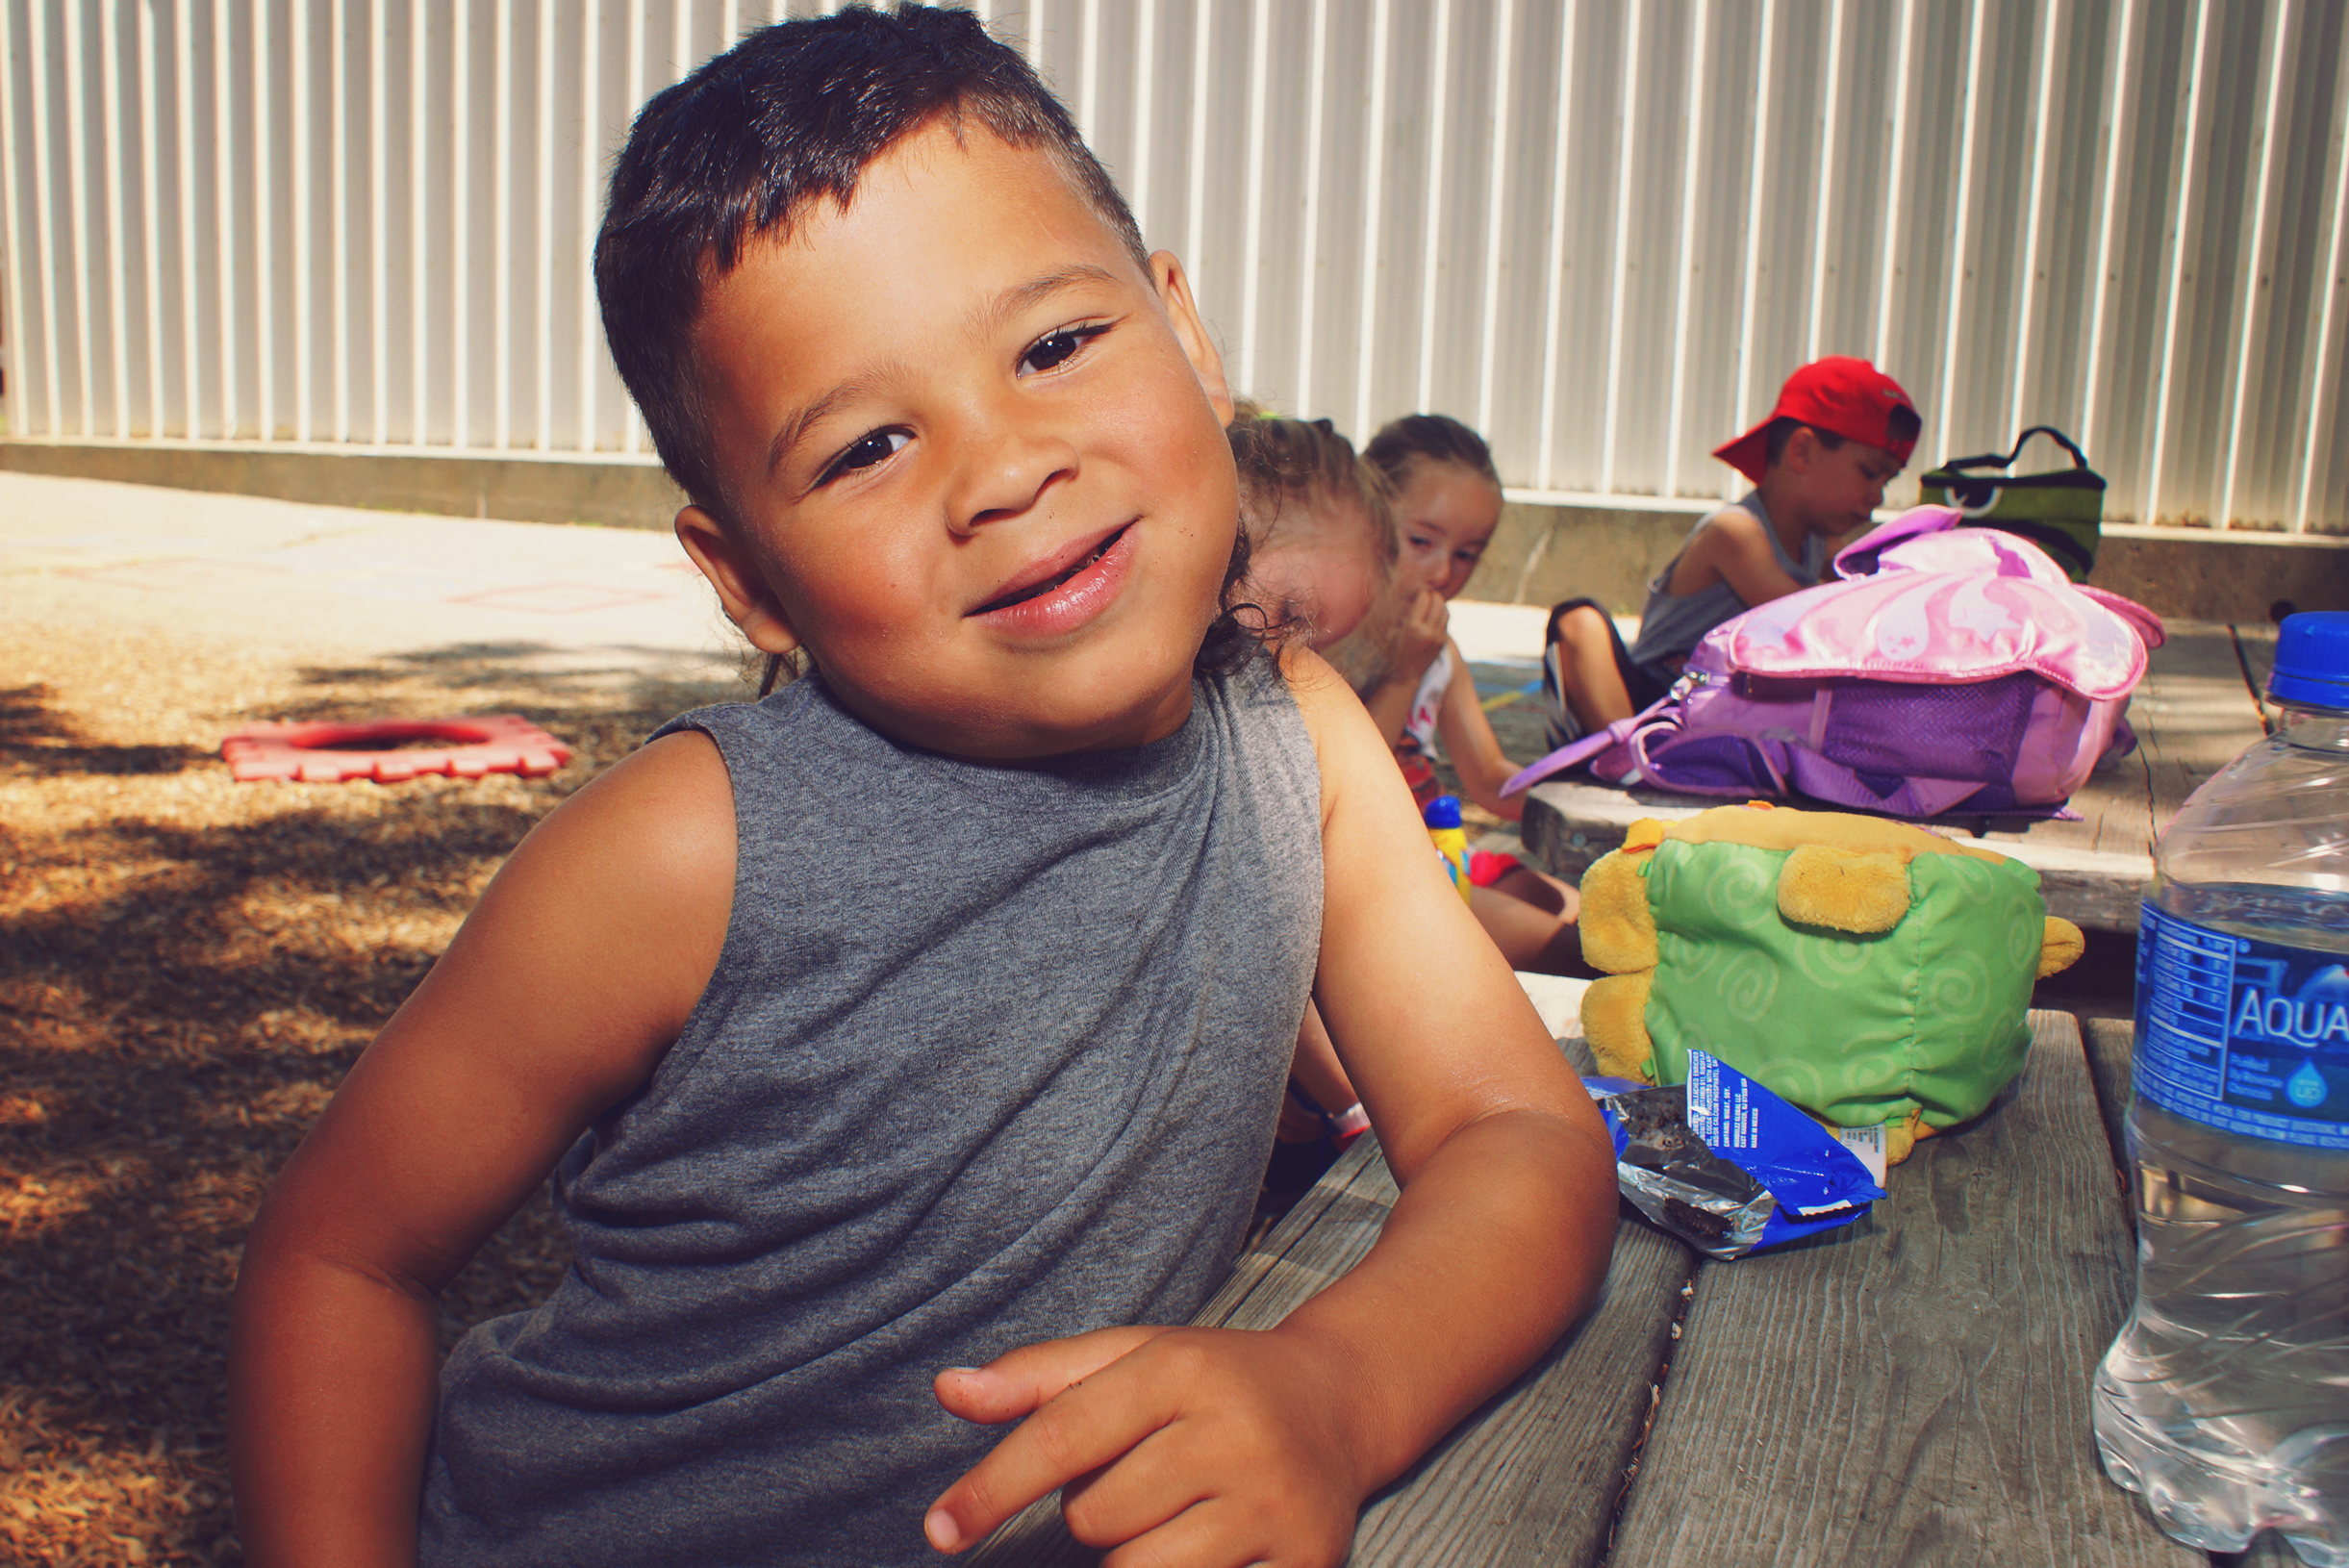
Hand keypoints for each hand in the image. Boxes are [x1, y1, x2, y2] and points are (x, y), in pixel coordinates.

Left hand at [926, 1324, 1369, 1566]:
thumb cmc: (1217, 1381)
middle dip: (1096, 1511)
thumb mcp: (1134, 1355)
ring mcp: (1272, 1505)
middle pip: (1096, 1518)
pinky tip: (1204, 1548)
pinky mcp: (1303, 1562)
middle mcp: (1233, 1434)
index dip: (991, 1488)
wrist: (1343, 1402)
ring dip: (1135, 1557)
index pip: (1063, 1435)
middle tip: (1145, 1477)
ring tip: (1175, 1512)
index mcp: (1183, 1369)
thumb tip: (948, 1391)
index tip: (940, 1531)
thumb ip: (1039, 1375)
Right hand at [1383, 589, 1447, 689]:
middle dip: (1434, 595)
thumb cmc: (1394, 652)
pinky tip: (1435, 613)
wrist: (1406, 675)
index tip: (1419, 593)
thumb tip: (1407, 600)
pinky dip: (1442, 614)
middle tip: (1429, 593)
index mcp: (1412, 627)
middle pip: (1438, 603)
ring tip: (1434, 601)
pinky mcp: (1443, 642)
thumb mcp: (1392, 632)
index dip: (1422, 593)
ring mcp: (1437, 638)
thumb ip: (1402, 617)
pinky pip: (1446, 622)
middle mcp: (1427, 632)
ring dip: (1440, 603)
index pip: (1423, 600)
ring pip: (1445, 611)